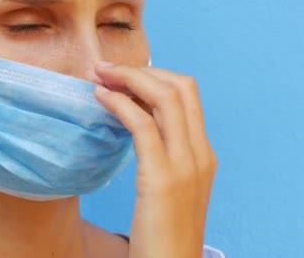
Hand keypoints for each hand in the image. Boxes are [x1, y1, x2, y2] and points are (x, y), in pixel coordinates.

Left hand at [94, 62, 216, 257]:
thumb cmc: (163, 235)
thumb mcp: (170, 188)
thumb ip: (162, 156)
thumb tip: (134, 123)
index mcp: (203, 154)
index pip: (188, 95)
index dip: (155, 76)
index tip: (124, 75)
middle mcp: (200, 153)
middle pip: (180, 87)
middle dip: (141, 70)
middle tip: (106, 68)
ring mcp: (185, 165)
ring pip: (163, 97)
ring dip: (128, 78)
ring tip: (100, 75)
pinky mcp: (162, 179)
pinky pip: (141, 124)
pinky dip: (119, 102)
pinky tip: (100, 98)